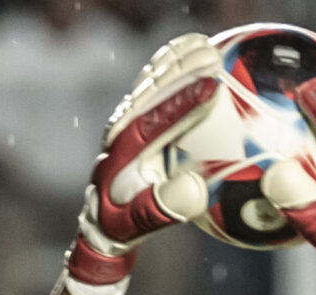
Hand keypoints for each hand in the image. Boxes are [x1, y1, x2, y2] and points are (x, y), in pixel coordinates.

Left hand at [62, 32, 219, 294]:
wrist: (100, 225)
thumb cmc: (121, 228)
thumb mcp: (136, 225)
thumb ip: (161, 208)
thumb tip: (194, 188)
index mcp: (120, 154)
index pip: (155, 122)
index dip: (184, 103)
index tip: (214, 86)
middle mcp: (120, 131)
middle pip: (153, 94)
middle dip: (182, 72)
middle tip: (214, 55)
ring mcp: (126, 122)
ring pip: (152, 84)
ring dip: (178, 63)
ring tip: (208, 46)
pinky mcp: (135, 120)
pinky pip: (154, 86)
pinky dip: (172, 66)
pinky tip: (194, 51)